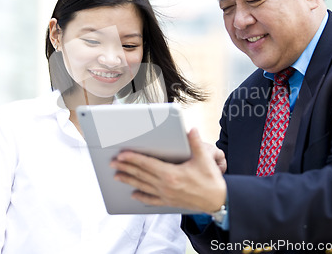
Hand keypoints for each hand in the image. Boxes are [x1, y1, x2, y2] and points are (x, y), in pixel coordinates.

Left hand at [110, 128, 226, 212]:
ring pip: (143, 187)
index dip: (133, 159)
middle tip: (113, 163)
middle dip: (126, 168)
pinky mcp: (169, 202)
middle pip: (141, 175)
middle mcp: (166, 186)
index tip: (121, 155)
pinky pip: (152, 200)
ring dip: (129, 180)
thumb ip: (195, 143)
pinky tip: (134, 195)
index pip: (147, 164)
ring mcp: (166, 195)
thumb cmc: (211, 180)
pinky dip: (142, 197)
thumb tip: (191, 130)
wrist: (218, 201)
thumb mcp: (204, 159)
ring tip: (117, 176)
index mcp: (171, 174)